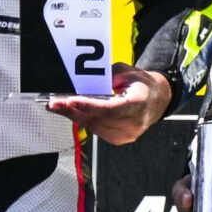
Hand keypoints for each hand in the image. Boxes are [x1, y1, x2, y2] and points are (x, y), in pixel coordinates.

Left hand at [47, 66, 172, 145]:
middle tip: (54, 103)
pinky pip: (97, 131)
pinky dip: (84, 121)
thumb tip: (85, 82)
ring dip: (75, 116)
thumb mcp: (128, 72)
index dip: (87, 105)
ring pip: (94, 127)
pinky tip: (73, 113)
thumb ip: (108, 76)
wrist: (157, 101)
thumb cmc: (142, 85)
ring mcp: (127, 135)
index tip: (69, 101)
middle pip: (97, 119)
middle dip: (72, 110)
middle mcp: (133, 123)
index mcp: (138, 104)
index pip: (109, 108)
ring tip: (59, 107)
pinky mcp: (120, 140)